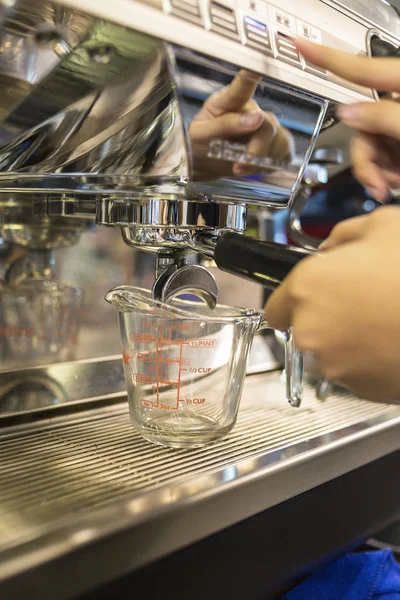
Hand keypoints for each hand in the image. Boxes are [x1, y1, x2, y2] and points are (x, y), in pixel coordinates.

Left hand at [189, 69, 293, 178]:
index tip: (258, 68)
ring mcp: (264, 125)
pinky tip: (257, 167)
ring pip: (280, 140)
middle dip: (256, 151)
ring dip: (262, 161)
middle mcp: (250, 109)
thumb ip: (226, 125)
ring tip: (241, 168)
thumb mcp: (201, 136)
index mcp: (228, 101)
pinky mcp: (273, 143)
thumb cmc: (197, 144)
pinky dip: (272, 164)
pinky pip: (285, 152)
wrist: (202, 165)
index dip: (253, 75)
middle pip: (268, 125)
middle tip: (238, 166)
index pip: (243, 86)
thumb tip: (256, 118)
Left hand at [265, 206, 399, 401]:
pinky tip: (391, 339)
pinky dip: (367, 360)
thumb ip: (342, 236)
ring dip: (347, 339)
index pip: (275, 307)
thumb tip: (329, 249)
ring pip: (330, 352)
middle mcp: (310, 331)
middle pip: (304, 329)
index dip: (293, 301)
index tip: (312, 298)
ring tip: (383, 318)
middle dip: (326, 317)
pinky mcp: (359, 390)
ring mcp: (334, 365)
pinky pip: (354, 372)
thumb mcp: (384, 226)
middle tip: (362, 300)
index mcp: (306, 288)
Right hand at [295, 37, 399, 201]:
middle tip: (377, 185)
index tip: (299, 43)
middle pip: (363, 123)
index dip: (327, 57)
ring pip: (374, 146)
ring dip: (379, 172)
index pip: (361, 68)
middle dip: (366, 159)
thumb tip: (348, 110)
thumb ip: (385, 118)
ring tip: (394, 188)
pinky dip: (391, 174)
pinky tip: (399, 184)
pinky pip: (389, 156)